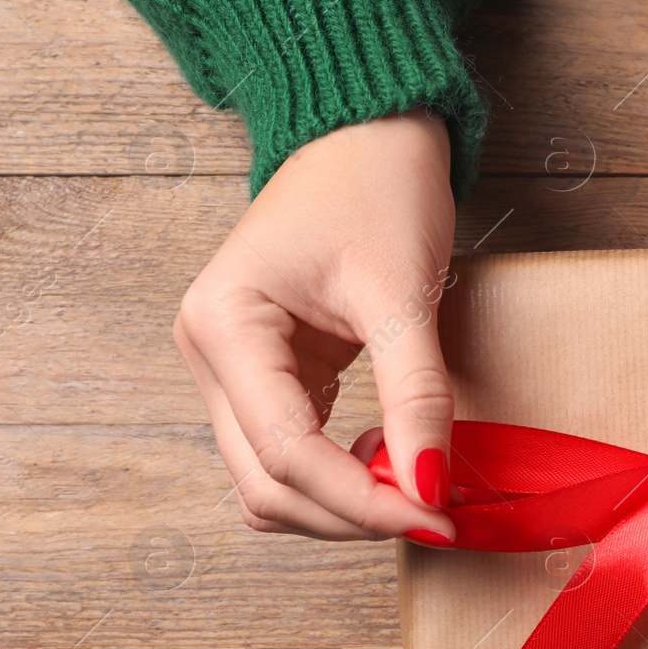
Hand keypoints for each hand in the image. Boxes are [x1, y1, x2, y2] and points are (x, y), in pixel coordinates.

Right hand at [174, 108, 459, 544]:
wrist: (368, 132)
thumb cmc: (377, 187)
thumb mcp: (402, 292)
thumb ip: (415, 395)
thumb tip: (429, 488)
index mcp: (225, 327)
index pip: (285, 454)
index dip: (362, 501)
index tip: (437, 516)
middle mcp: (210, 354)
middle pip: (267, 483)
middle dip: (350, 513)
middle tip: (436, 515)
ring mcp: (232, 370)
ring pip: (271, 482)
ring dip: (341, 504)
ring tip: (418, 488)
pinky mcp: (268, 375)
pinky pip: (291, 452)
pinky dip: (339, 476)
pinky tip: (392, 462)